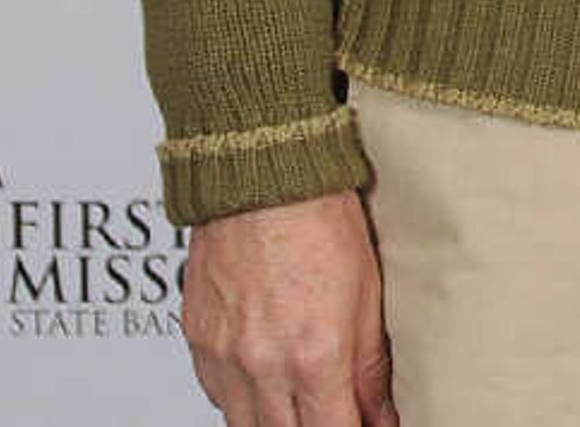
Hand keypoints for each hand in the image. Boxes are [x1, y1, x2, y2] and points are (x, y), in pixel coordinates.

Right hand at [180, 191, 395, 426]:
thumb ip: (371, 368)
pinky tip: (267, 386)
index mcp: (314, 355)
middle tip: (334, 413)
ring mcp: (225, 358)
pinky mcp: (198, 344)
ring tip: (304, 406)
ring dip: (277, 424)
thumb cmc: (320, 220)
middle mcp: (262, 365)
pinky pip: (218, 397)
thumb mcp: (369, 296)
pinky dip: (243, 402)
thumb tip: (381, 415)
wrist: (261, 177)